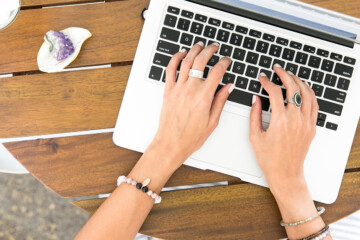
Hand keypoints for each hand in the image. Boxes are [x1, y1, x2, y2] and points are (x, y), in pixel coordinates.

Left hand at [149, 41, 232, 171]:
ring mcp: (177, 89)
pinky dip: (175, 59)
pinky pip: (170, 70)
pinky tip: (181, 54)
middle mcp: (190, 90)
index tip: (227, 60)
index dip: (224, 62)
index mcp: (204, 97)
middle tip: (214, 47)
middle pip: (201, 61)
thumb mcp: (212, 121)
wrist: (171, 143)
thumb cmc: (191, 137)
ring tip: (200, 45)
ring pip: (186, 62)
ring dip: (194, 50)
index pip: (217, 72)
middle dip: (209, 50)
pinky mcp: (168, 91)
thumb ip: (220, 101)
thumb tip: (228, 87)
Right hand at [249, 65, 328, 239]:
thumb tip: (256, 98)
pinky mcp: (311, 127)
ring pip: (306, 94)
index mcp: (280, 121)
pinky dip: (309, 93)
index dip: (267, 82)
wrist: (285, 174)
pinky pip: (314, 105)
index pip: (275, 92)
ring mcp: (306, 123)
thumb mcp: (255, 136)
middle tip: (277, 69)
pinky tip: (303, 89)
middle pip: (293, 88)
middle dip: (284, 74)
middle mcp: (295, 120)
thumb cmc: (269, 159)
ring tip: (290, 75)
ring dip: (298, 81)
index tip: (262, 78)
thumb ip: (254, 114)